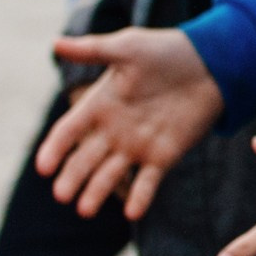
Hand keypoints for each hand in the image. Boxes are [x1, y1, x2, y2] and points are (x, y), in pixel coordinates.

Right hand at [35, 28, 222, 218]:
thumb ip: (93, 49)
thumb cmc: (167, 51)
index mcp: (100, 105)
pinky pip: (147, 181)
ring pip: (110, 174)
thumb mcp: (128, 46)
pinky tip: (132, 213)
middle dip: (72, 177)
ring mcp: (136, 145)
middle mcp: (113, 130)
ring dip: (97, 192)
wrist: (212, 63)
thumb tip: (54, 42)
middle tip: (62, 195)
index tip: (43, 166)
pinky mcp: (163, 156)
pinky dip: (140, 196)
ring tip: (85, 209)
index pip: (69, 131)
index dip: (55, 148)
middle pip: (85, 159)